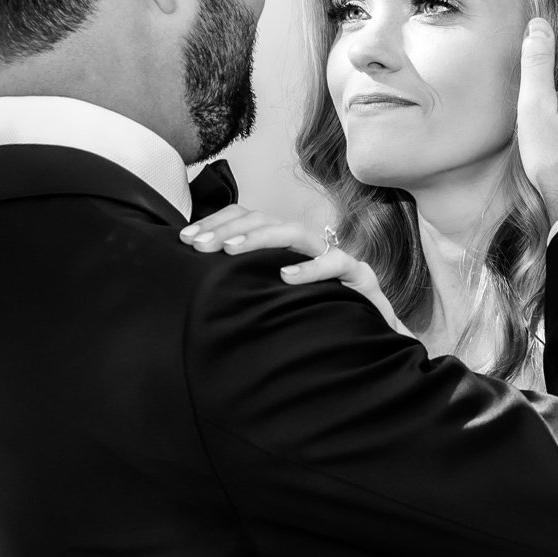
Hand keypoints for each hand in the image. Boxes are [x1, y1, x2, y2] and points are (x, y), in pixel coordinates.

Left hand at [180, 206, 412, 337]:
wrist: (372, 339)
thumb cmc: (318, 319)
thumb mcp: (273, 302)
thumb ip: (246, 288)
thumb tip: (198, 288)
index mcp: (283, 247)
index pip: (246, 218)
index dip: (215, 223)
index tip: (185, 240)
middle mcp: (305, 245)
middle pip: (263, 218)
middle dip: (227, 228)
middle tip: (197, 246)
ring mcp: (332, 256)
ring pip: (294, 232)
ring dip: (259, 238)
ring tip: (230, 251)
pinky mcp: (358, 275)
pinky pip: (335, 263)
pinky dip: (310, 268)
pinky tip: (286, 276)